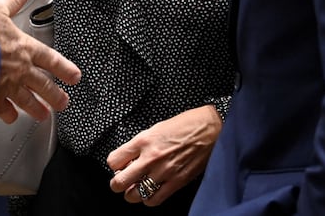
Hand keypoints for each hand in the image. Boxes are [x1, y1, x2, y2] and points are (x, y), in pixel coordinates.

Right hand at [0, 0, 80, 122]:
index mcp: (24, 49)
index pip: (51, 60)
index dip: (65, 68)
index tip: (74, 77)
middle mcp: (19, 71)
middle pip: (43, 86)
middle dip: (55, 95)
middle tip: (63, 102)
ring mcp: (5, 87)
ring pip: (26, 101)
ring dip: (36, 108)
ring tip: (42, 115)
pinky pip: (1, 110)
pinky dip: (6, 114)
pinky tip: (9, 117)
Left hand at [107, 105, 222, 206]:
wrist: (210, 128)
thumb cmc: (185, 125)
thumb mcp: (156, 128)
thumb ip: (141, 144)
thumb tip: (129, 159)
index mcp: (143, 140)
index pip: (113, 160)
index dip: (114, 164)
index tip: (118, 165)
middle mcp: (150, 158)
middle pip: (120, 182)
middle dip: (117, 184)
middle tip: (121, 181)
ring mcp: (163, 172)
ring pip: (135, 195)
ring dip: (132, 194)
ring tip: (135, 188)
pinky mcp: (177, 182)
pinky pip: (154, 200)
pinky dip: (149, 199)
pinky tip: (151, 192)